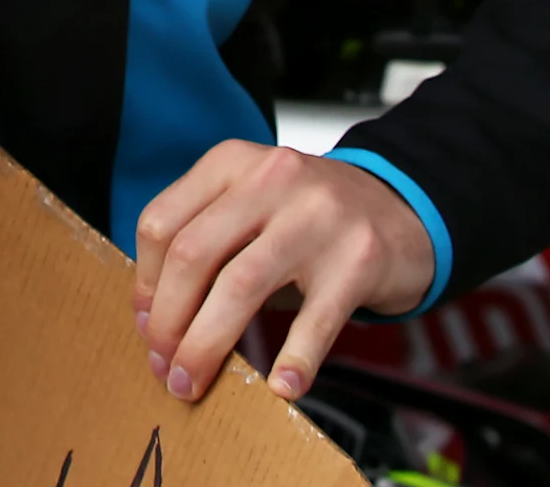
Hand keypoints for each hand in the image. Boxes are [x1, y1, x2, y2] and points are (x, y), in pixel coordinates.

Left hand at [131, 143, 433, 405]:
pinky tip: (281, 387)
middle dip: (169, 322)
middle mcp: (272, 179)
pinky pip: (315, 319)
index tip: (147, 326)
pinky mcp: (358, 259)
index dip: (146, 284)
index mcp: (232, 162)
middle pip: (193, 255)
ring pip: (240, 286)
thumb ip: (206, 239)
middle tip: (165, 365)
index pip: (162, 223)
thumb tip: (155, 317)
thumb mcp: (252, 202)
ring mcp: (317, 217)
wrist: (403, 208)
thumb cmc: (311, 215)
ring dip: (207, 344)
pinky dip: (293, 359)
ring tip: (194, 382)